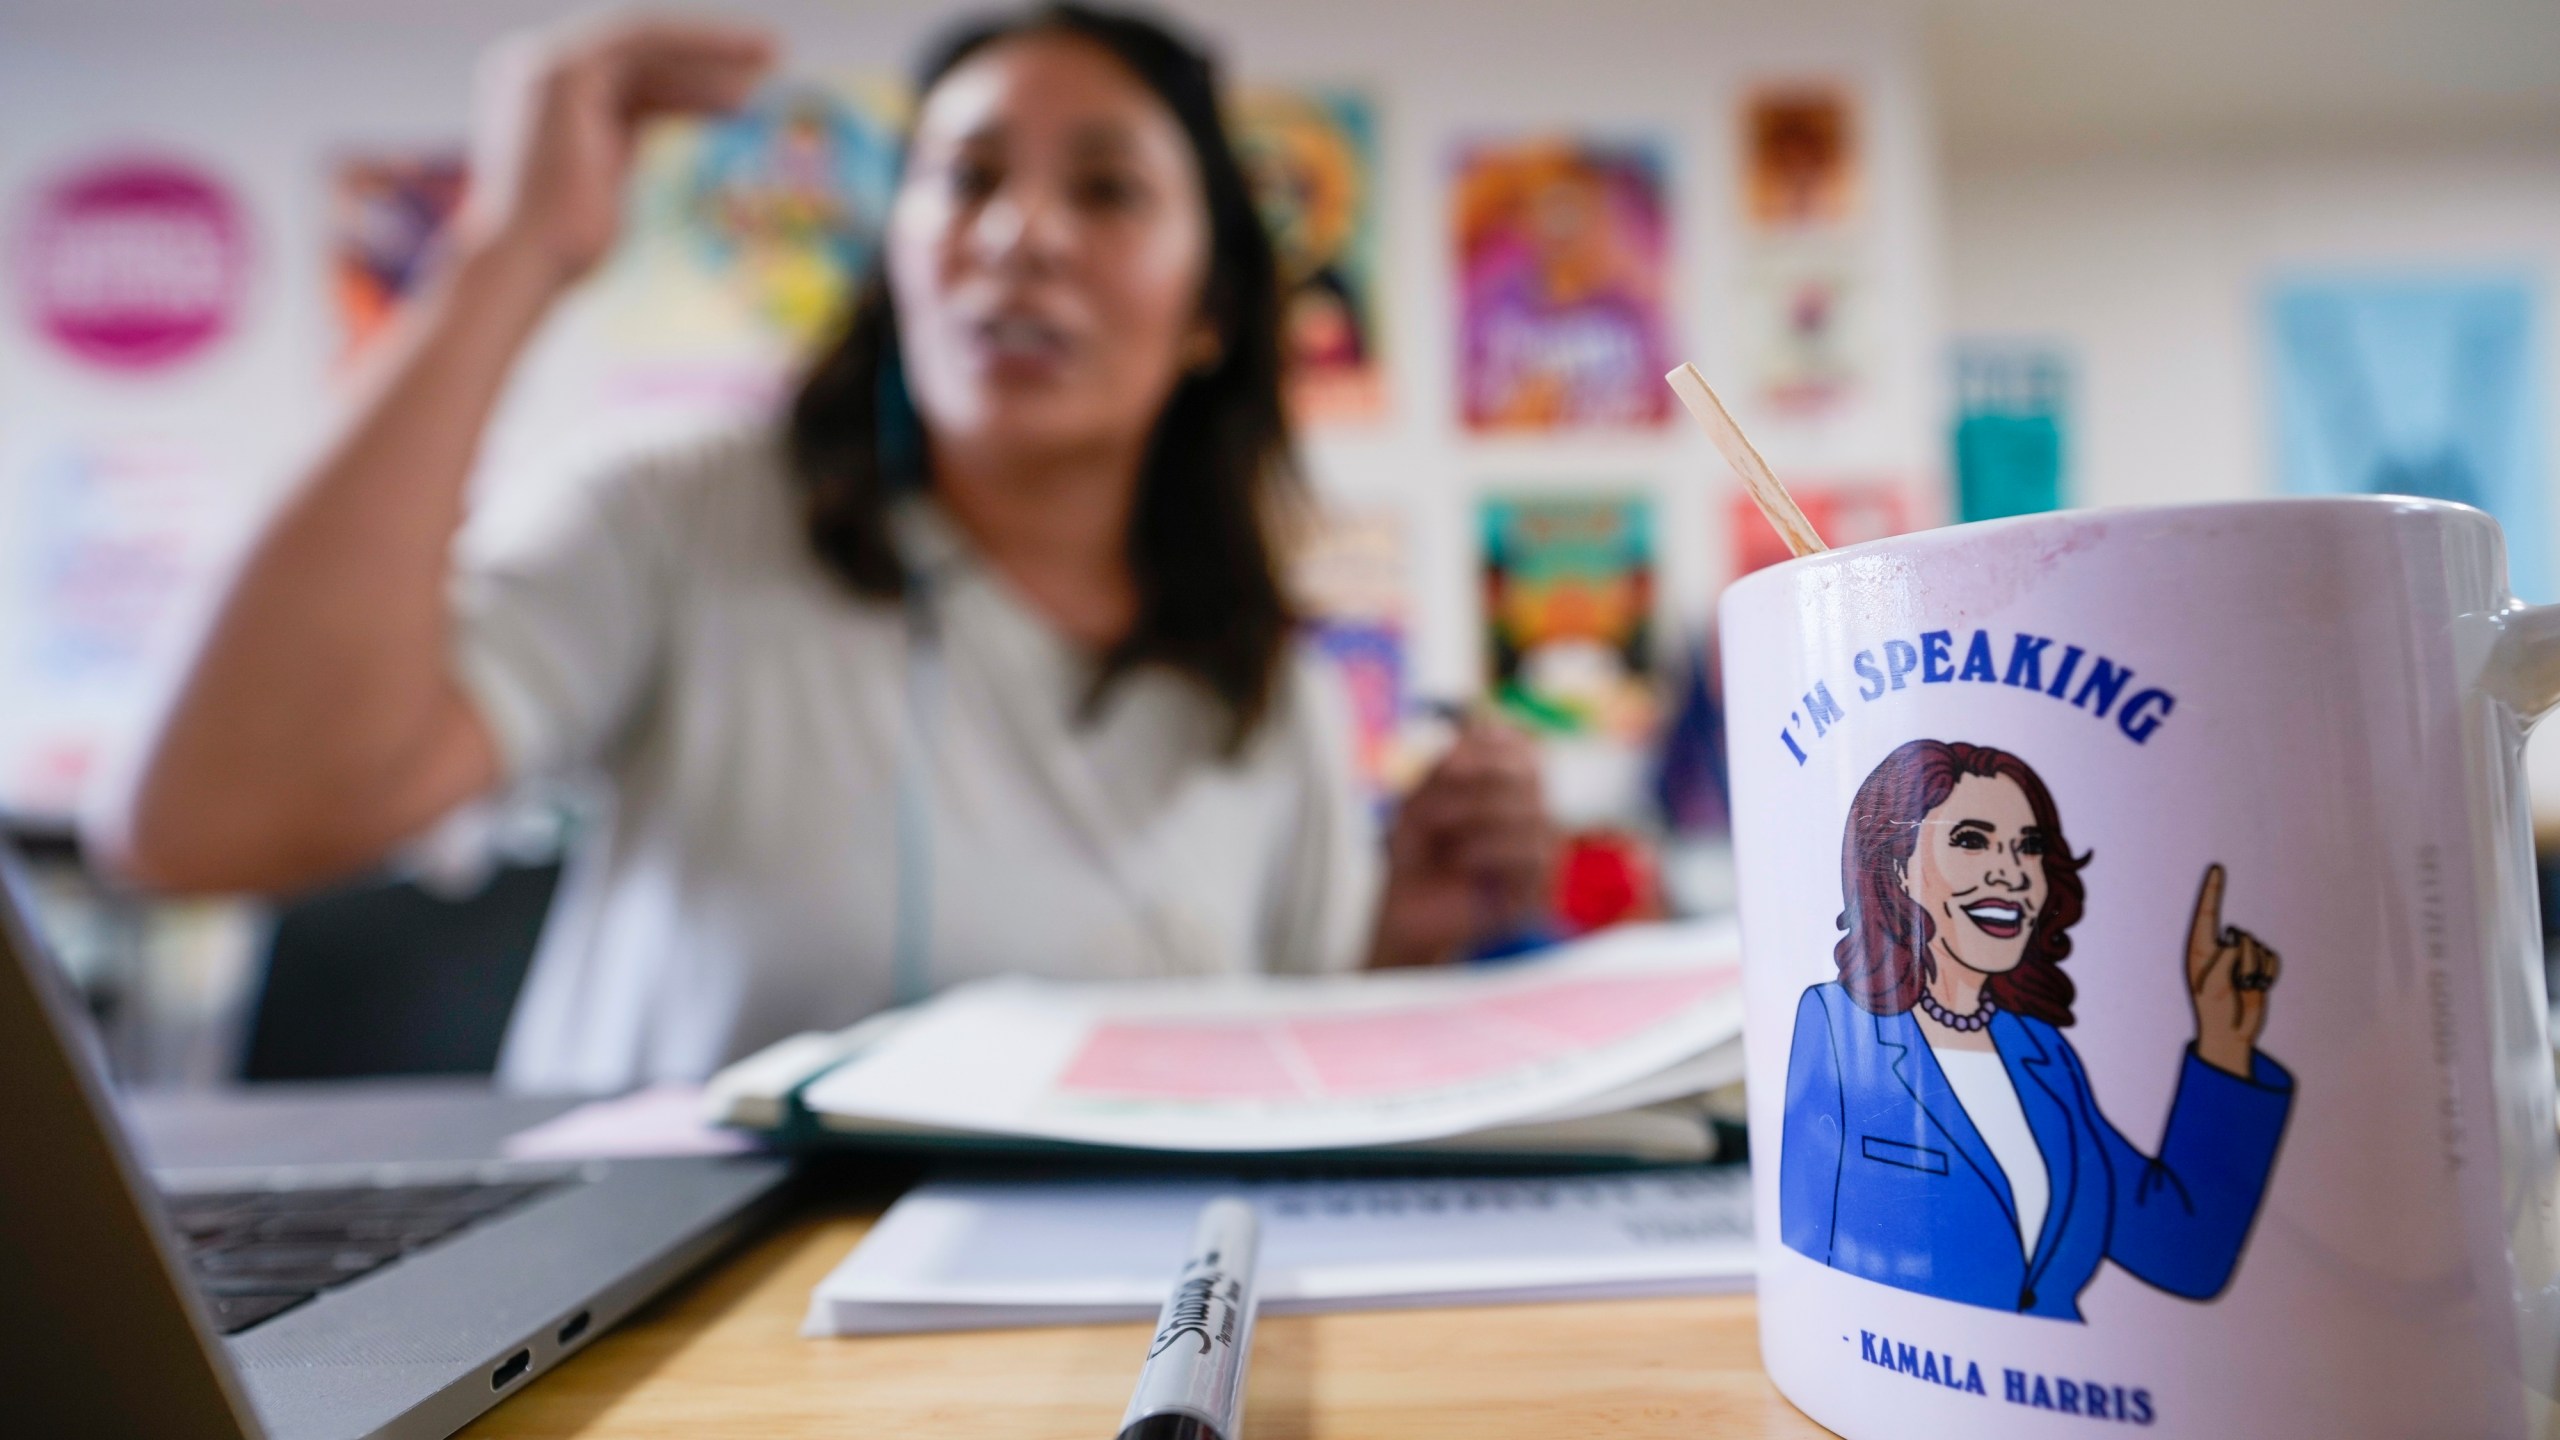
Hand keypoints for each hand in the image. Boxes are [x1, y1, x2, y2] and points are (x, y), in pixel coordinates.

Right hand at [460, 16, 775, 289]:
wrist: (525, 265)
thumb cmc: (564, 249)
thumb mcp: (607, 183)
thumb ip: (629, 144)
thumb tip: (676, 136)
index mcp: (547, 92)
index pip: (633, 65)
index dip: (692, 64)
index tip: (746, 75)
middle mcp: (542, 68)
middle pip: (643, 44)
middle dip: (710, 44)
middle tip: (771, 52)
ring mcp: (551, 67)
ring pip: (649, 43)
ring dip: (714, 51)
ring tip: (771, 63)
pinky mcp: (567, 77)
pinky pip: (646, 54)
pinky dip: (697, 70)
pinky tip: (740, 92)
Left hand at [1368, 718, 1556, 966]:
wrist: (1406, 909)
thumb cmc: (1416, 850)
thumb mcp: (1422, 796)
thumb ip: (1451, 762)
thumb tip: (1479, 724)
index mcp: (1510, 784)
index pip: (1522, 747)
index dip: (1490, 746)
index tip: (1446, 761)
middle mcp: (1534, 811)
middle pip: (1531, 773)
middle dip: (1474, 782)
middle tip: (1428, 805)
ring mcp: (1542, 849)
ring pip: (1531, 812)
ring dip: (1472, 817)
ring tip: (1438, 838)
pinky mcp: (1541, 887)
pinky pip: (1530, 855)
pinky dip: (1485, 851)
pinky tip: (1459, 862)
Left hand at [2185, 863, 2279, 1077]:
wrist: (2232, 1033)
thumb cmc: (2216, 1008)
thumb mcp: (2214, 982)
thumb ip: (2226, 956)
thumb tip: (2238, 938)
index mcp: (2200, 949)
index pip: (2207, 913)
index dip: (2212, 890)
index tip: (2216, 868)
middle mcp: (2220, 948)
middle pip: (2242, 936)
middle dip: (2244, 959)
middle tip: (2234, 982)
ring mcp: (2239, 957)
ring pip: (2259, 947)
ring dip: (2255, 969)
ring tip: (2243, 987)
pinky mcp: (2257, 966)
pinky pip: (2272, 958)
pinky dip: (2268, 973)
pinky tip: (2257, 986)